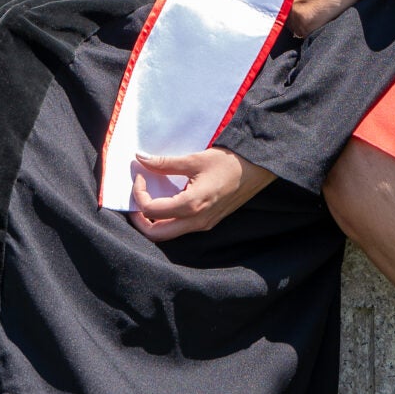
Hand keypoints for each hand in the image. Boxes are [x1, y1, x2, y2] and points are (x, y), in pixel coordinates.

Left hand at [127, 148, 273, 240]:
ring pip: (169, 234)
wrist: (258, 170)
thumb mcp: (195, 159)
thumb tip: (140, 159)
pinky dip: (168, 219)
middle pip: (156, 234)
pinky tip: (167, 200)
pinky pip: (181, 228)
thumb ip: (165, 162)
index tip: (141, 174)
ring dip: (153, 221)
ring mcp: (203, 225)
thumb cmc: (229, 162)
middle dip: (139, 219)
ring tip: (149, 199)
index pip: (151, 210)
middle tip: (136, 199)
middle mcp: (196, 221)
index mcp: (192, 205)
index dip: (139, 193)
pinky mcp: (208, 222)